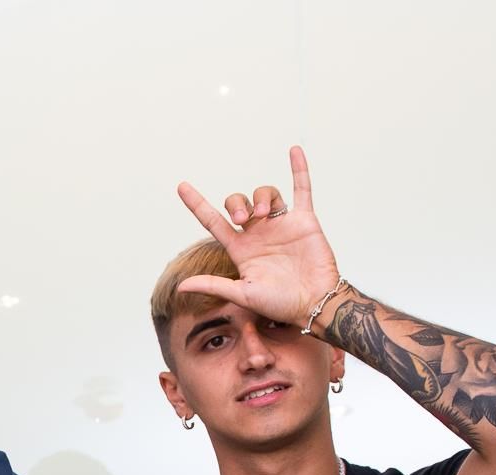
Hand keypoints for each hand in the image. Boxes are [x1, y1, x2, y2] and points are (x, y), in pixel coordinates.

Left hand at [176, 145, 339, 326]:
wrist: (314, 303)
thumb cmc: (280, 303)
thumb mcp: (243, 294)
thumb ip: (214, 286)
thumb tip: (181, 286)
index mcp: (240, 249)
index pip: (213, 221)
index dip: (197, 204)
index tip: (182, 187)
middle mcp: (258, 233)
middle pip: (238, 203)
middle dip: (235, 204)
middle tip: (241, 218)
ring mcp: (281, 224)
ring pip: (265, 194)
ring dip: (259, 197)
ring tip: (261, 214)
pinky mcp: (304, 221)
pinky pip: (302, 189)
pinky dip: (299, 170)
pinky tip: (294, 150)